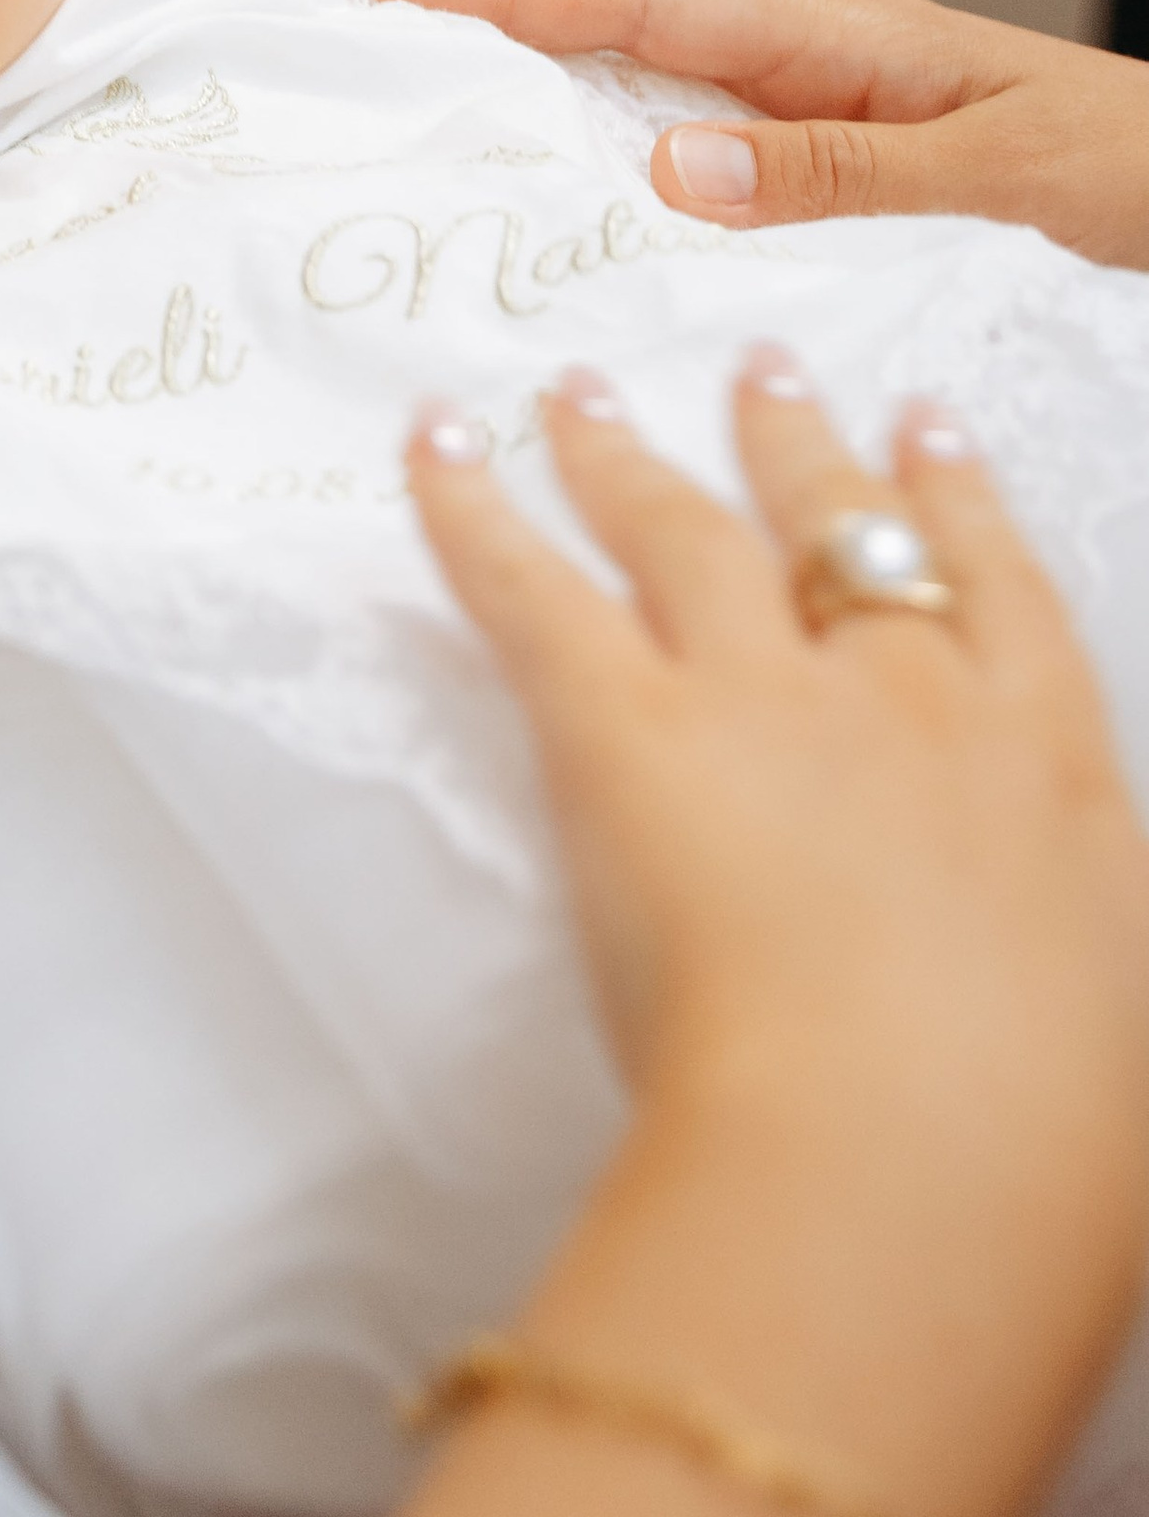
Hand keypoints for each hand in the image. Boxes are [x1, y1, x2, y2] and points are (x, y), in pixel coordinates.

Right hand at [356, 0, 1148, 267]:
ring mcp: (829, 98)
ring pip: (656, 64)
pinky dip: (613, 128)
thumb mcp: (1007, 182)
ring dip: (544, 64)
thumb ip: (839, 178)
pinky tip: (570, 168)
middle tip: (361, 22)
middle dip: (495, 11)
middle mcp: (821, 54)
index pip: (644, 2)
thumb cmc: (1142, 178)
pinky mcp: (844, 151)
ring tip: (424, 81)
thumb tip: (666, 170)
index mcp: (847, 40)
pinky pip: (700, 127)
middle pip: (627, 12)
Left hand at [408, 363, 1148, 1516]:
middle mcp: (909, 694)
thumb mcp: (1102, 1035)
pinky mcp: (627, 728)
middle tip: (759, 369)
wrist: (921, 1145)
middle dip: (792, 440)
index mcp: (1046, 765)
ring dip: (626, 451)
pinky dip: (471, 507)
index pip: (999, 590)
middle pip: (837, 530)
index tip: (927, 431)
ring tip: (580, 395)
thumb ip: (1058, 975)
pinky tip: (433, 448)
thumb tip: (1042, 1008)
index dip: (955, 500)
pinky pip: (531, 588)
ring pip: (685, 530)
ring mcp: (765, 695)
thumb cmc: (1037, 1147)